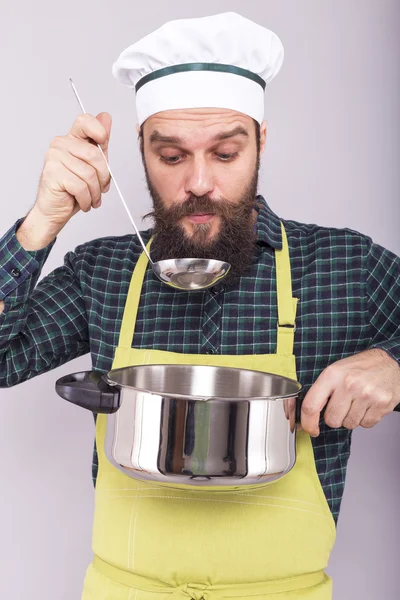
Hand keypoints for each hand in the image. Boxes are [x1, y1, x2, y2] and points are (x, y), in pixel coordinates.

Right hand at [17, 112, 111, 249]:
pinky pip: (81, 186)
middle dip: (103, 177)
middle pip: (95, 155)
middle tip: (101, 189)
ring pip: (89, 174)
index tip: (104, 144)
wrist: (54, 210)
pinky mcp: (53, 173)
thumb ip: (100, 143)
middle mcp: (60, 144)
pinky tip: (83, 202)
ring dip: (95, 192)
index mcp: (71, 139)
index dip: (100, 131)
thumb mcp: (93, 165)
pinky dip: (86, 199)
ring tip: (91, 198)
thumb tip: (105, 117)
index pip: (85, 121)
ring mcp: (54, 157)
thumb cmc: (73, 189)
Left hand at [301, 348, 399, 435]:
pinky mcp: (382, 404)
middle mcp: (348, 384)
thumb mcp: (335, 371)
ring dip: (351, 418)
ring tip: (357, 402)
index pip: (311, 406)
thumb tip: (306, 416)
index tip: (310, 429)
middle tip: (342, 405)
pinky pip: (366, 424)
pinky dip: (365, 419)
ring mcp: (366, 395)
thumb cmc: (359, 368)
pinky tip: (368, 405)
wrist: (388, 362)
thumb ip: (320, 392)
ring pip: (349, 424)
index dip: (308, 423)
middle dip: (335, 417)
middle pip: (332, 420)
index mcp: (332, 375)